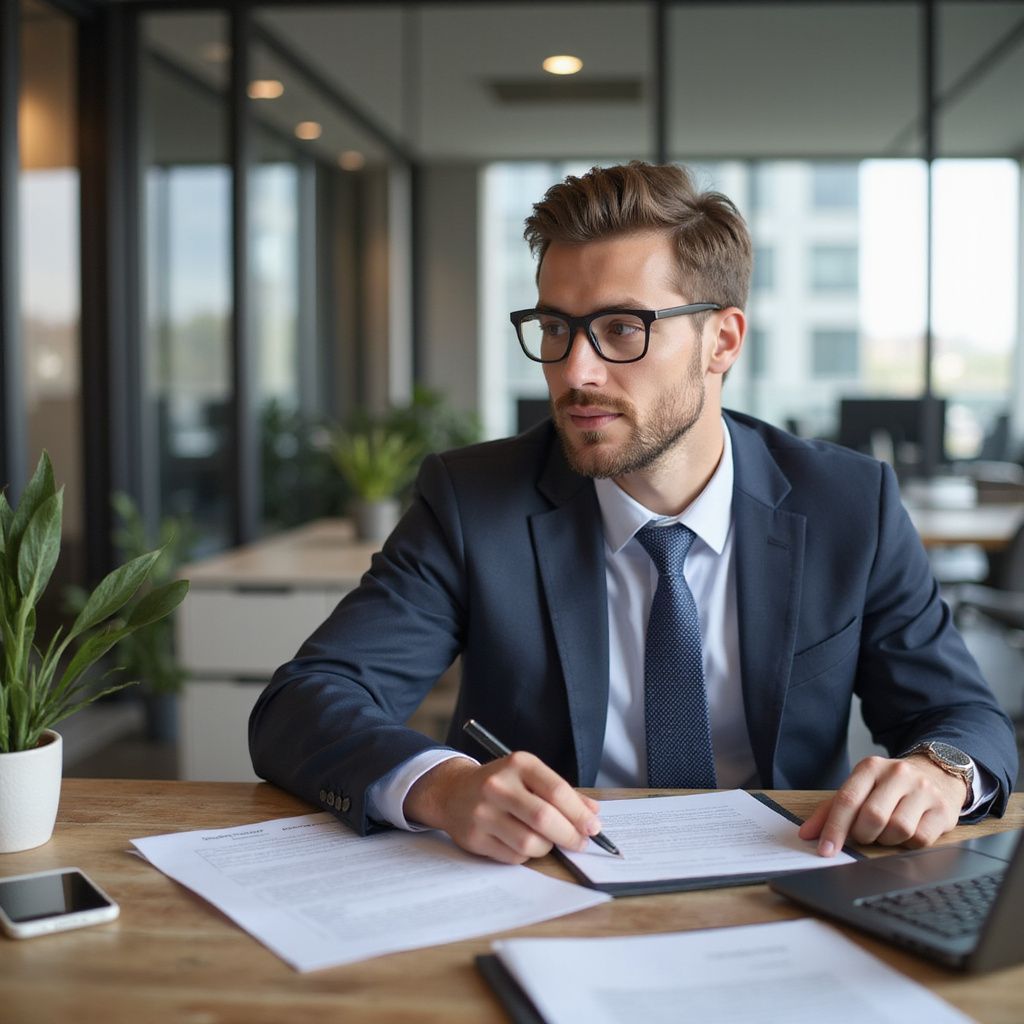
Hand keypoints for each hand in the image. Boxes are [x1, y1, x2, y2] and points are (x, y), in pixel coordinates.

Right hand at [403, 752, 602, 863]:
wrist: (452, 791)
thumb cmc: (500, 784)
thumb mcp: (529, 776)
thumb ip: (561, 792)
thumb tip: (593, 814)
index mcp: (517, 764)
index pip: (557, 791)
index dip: (579, 814)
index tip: (593, 828)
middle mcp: (498, 785)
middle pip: (544, 818)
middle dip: (569, 836)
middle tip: (580, 843)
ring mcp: (483, 812)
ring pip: (529, 843)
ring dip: (547, 848)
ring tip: (548, 842)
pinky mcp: (474, 837)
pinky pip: (513, 856)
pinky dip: (527, 855)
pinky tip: (524, 844)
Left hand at [798, 754, 967, 856]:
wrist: (937, 773)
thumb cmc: (890, 786)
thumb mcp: (860, 788)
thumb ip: (831, 810)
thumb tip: (807, 834)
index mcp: (870, 767)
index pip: (848, 799)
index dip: (834, 828)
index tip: (826, 850)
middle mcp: (897, 774)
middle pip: (872, 816)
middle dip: (863, 834)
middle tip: (863, 835)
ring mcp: (923, 790)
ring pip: (897, 829)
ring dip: (887, 840)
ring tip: (886, 831)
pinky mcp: (943, 809)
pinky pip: (921, 839)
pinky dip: (909, 844)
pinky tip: (907, 833)